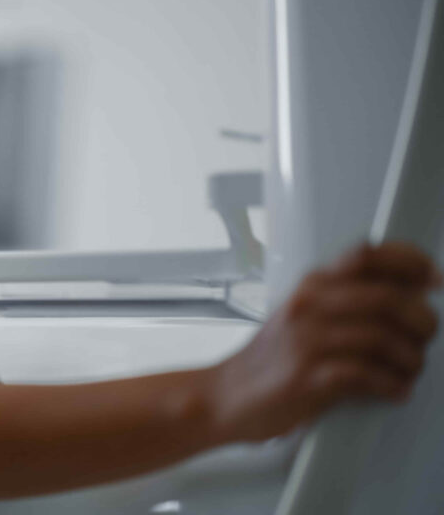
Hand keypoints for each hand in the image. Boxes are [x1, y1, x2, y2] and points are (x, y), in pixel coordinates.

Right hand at [209, 241, 441, 442]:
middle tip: (425, 337)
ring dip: (410, 360)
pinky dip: (392, 385)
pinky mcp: (307, 377)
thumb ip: (347, 303)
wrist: (226, 395)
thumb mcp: (304, 316)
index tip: (434, 279)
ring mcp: (306, 341)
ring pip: (384, 339)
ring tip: (409, 370)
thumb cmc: (270, 360)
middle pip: (387, 299)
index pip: (367, 254)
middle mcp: (309, 306)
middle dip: (422, 322)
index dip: (410, 262)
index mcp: (311, 285)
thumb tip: (408, 297)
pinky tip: (393, 389)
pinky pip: (368, 376)